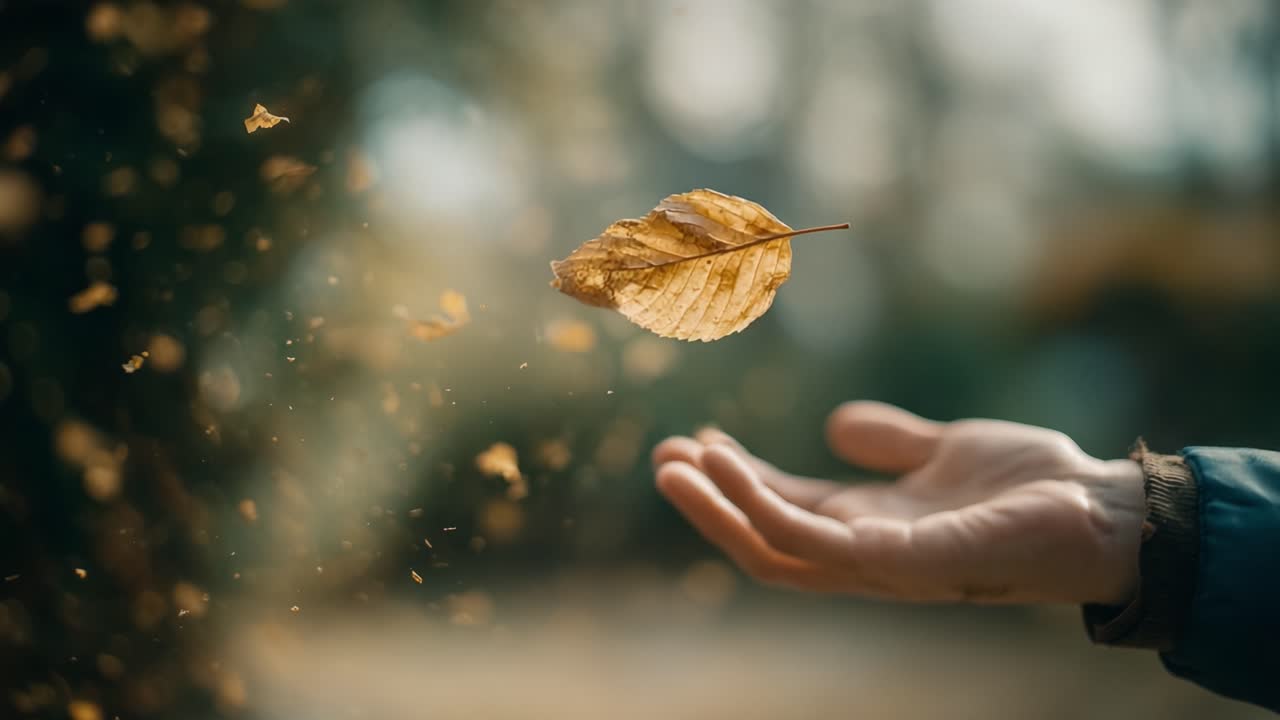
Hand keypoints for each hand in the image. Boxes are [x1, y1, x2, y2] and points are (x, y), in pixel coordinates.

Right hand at [653, 401, 1145, 604]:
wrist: (1107, 510)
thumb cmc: (1033, 486)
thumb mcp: (945, 451)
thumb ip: (892, 444)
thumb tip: (836, 425)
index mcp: (873, 526)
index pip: (788, 512)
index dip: (738, 483)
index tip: (698, 441)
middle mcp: (867, 553)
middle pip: (766, 539)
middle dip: (709, 503)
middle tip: (661, 458)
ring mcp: (881, 564)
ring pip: (773, 546)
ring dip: (717, 505)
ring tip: (674, 462)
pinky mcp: (901, 563)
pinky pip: (812, 540)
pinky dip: (761, 504)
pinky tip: (726, 462)